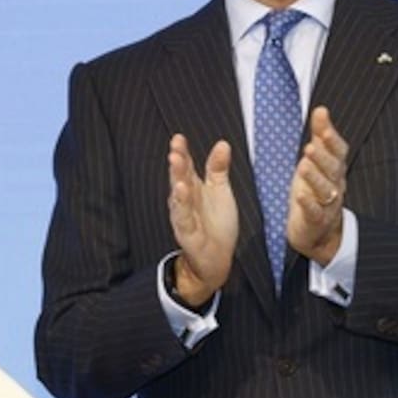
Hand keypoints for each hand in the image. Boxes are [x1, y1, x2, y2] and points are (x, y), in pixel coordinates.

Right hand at [167, 134, 237, 305]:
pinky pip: (183, 215)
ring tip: (176, 162)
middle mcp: (186, 199)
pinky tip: (180, 190)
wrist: (216, 259)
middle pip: (180, 176)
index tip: (179, 138)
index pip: (187, 166)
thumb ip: (218, 168)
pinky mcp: (187, 231)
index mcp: (193, 187)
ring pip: (178, 194)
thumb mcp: (220, 191)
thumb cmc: (216, 224)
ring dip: (176, 178)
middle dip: (177, 161)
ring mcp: (184, 215)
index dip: (182, 152)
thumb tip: (222, 144)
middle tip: (175, 146)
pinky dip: (181, 203)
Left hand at [287, 106, 348, 264]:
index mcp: (335, 169)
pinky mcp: (315, 220)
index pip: (338, 151)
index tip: (323, 126)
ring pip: (324, 190)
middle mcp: (335, 185)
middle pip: (332, 169)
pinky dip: (308, 204)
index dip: (332, 139)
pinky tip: (300, 195)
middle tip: (310, 147)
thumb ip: (320, 136)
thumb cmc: (316, 191)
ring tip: (303, 166)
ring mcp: (327, 204)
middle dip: (322, 157)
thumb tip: (321, 109)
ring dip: (315, 177)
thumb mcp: (317, 162)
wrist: (319, 232)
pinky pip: (314, 212)